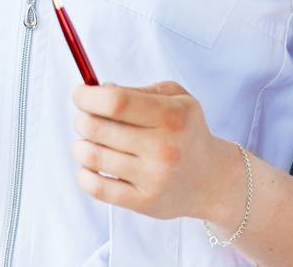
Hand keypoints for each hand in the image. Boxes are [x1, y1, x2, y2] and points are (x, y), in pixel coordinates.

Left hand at [69, 81, 242, 223]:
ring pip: (91, 156)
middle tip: (87, 119)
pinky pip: (96, 187)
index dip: (87, 96)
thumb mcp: (175, 98)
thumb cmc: (186, 132)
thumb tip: (96, 90)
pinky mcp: (145, 202)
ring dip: (80, 146)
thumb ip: (135, 90)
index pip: (115, 102)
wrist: (212, 179)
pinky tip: (92, 166)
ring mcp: (154, 178)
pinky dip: (83, 174)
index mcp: (172, 116)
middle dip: (82, 119)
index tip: (80, 94)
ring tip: (91, 142)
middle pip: (96, 127)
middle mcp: (164, 148)